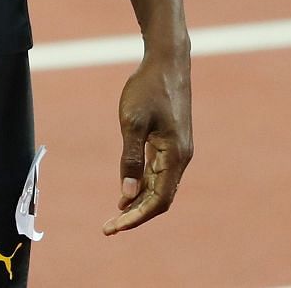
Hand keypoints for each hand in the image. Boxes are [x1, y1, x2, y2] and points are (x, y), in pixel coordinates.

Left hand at [103, 54, 192, 233]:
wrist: (166, 62)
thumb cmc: (148, 88)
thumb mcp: (132, 122)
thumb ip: (131, 159)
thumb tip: (127, 193)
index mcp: (176, 156)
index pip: (159, 200)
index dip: (137, 217)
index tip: (114, 226)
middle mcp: (181, 158)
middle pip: (160, 198)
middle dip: (135, 215)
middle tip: (109, 227)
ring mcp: (177, 150)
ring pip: (160, 187)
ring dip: (139, 202)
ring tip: (115, 216)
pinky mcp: (171, 142)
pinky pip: (159, 172)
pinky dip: (143, 185)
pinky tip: (127, 192)